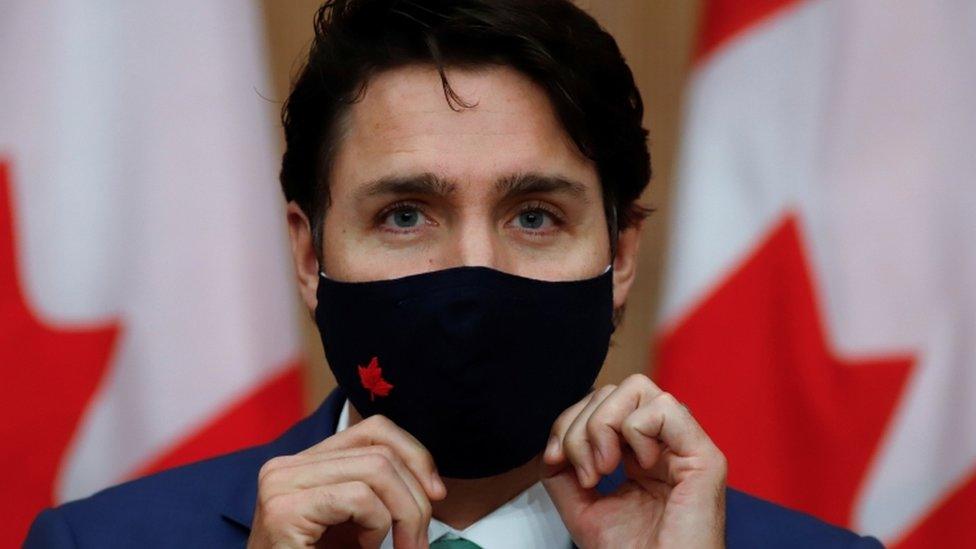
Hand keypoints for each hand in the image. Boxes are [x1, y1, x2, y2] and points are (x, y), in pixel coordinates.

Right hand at [247, 415, 445, 548]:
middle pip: (380, 450)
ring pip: (376, 469)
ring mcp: (280, 484)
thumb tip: (434, 484)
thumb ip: (382, 495)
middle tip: (420, 542)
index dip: (415, 455)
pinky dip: (378, 526)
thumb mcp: (358, 525)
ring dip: (405, 515)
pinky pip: (358, 497)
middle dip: (416, 497)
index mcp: (305, 464)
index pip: (374, 430)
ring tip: (402, 548)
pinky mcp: (282, 509)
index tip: (436, 494)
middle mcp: (286, 465)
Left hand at [542, 374, 726, 548]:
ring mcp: (684, 446)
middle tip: (585, 473)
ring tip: (606, 468)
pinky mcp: (704, 456)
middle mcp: (661, 443)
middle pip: (612, 391)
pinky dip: (636, 430)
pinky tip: (639, 465)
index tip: (555, 460)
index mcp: (637, 453)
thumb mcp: (582, 508)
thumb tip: (552, 444)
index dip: (568, 422)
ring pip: (636, 387)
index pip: (599, 405)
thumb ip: (563, 472)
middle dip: (581, 425)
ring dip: (604, 424)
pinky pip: (665, 407)